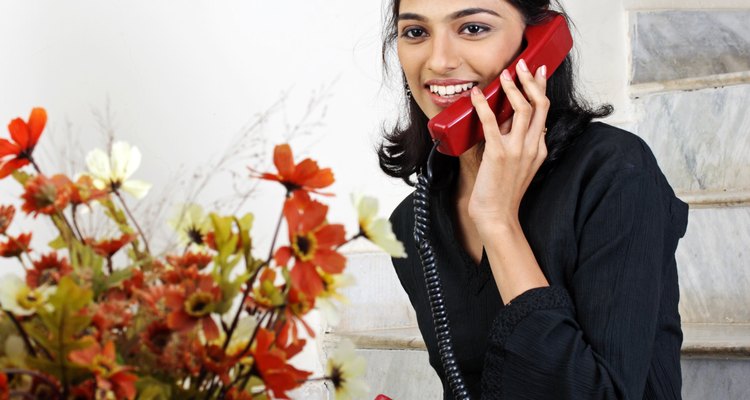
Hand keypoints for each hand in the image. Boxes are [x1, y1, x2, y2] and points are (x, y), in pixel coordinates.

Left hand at [467, 59, 548, 230]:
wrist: (497, 215)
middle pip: (540, 105)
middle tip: (524, 64)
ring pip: (523, 109)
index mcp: (539, 148)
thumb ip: (518, 142)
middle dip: (532, 81)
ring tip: (505, 74)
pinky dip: (483, 106)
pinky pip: (492, 123)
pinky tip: (475, 95)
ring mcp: (517, 150)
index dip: (540, 89)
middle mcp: (532, 146)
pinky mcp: (499, 154)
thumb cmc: (503, 191)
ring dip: (514, 88)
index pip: (544, 112)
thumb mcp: (519, 164)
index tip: (538, 73)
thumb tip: (506, 120)